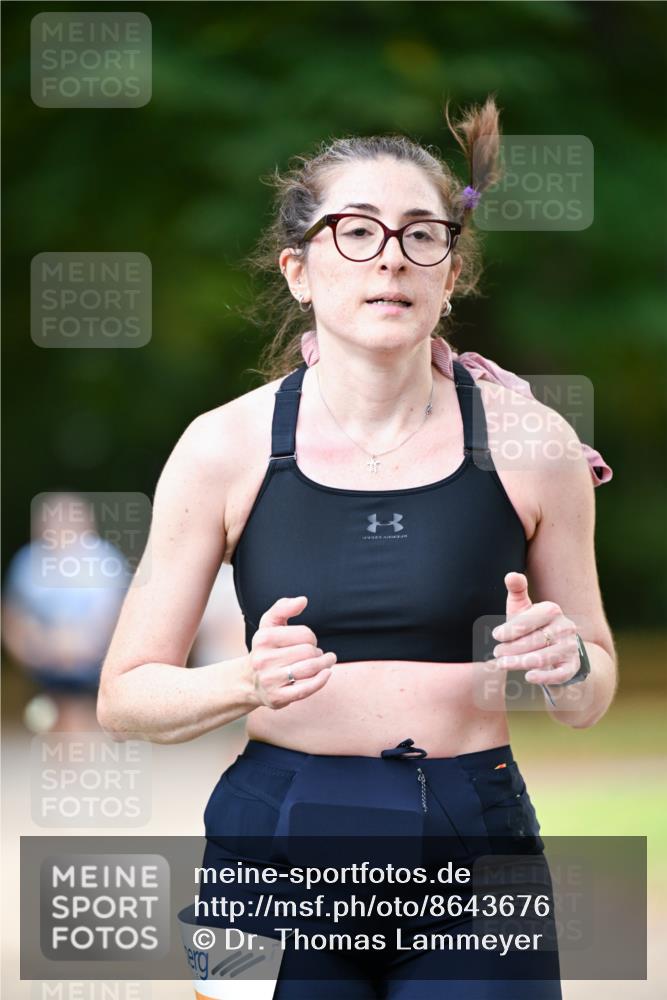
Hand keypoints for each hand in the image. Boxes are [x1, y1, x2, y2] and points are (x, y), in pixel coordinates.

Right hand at [246, 596, 336, 709]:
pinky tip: (326, 674)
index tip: (307, 642)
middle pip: (308, 652)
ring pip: (310, 669)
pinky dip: (321, 681)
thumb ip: (283, 607)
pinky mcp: (277, 697)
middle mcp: (263, 659)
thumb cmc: (266, 649)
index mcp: (262, 638)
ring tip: (326, 662)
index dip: (311, 637)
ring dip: (324, 665)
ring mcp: (270, 680)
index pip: (304, 634)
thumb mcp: (269, 625)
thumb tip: (302, 600)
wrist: (249, 681)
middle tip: (316, 654)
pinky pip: (306, 689)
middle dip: (318, 652)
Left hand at [491, 572, 579, 686]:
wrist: (556, 650)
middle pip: (534, 640)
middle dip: (511, 648)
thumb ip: (517, 591)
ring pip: (543, 657)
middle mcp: (565, 627)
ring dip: (520, 662)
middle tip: (495, 654)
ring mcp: (570, 647)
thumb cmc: (532, 626)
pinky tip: (529, 677)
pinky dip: (545, 677)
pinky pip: (560, 674)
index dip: (511, 628)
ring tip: (501, 664)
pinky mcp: (573, 667)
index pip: (530, 620)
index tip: (496, 636)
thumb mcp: (523, 609)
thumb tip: (511, 575)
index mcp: (552, 610)